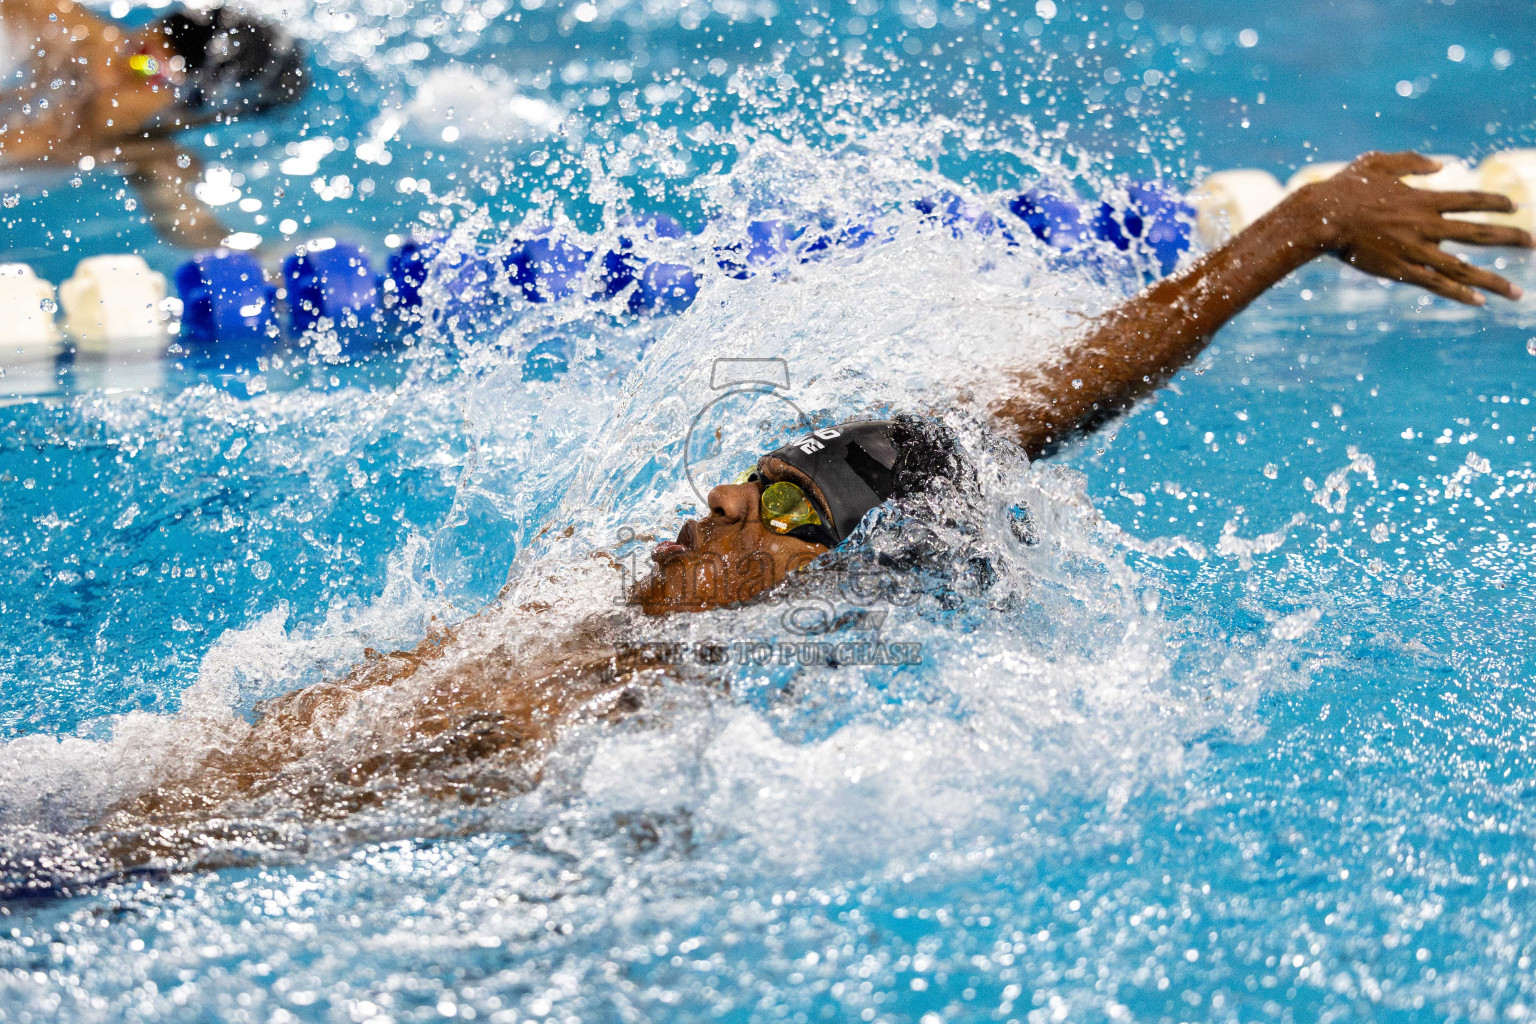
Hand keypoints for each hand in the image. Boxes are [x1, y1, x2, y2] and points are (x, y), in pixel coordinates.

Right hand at [1293, 150, 1531, 304]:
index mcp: (1424, 199)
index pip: (1472, 201)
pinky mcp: (1399, 270)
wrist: (1321, 217)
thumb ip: (1412, 161)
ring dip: (1494, 282)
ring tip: (1518, 294)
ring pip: (1464, 268)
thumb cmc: (1344, 187)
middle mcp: (1427, 225)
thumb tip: (1441, 164)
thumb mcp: (1378, 162)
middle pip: (1480, 233)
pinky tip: (1478, 302)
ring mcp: (1415, 250)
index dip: (1497, 203)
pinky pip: (1435, 284)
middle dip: (1512, 239)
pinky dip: (1459, 293)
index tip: (1515, 207)